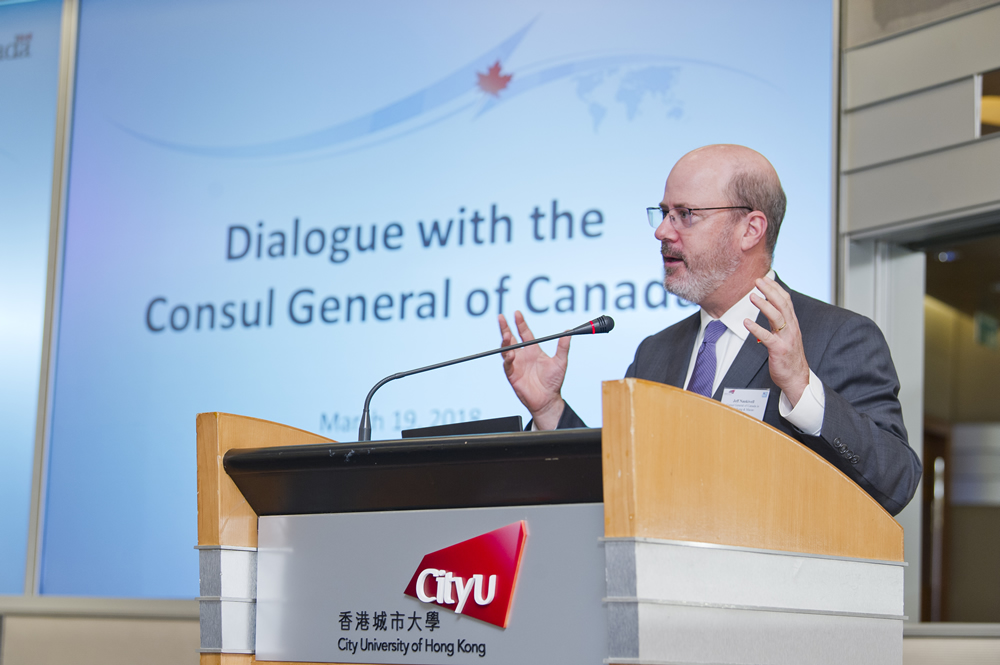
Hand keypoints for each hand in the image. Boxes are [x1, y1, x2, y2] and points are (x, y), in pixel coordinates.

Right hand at [498, 310, 568, 429]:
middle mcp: (523, 355)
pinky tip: (510, 353)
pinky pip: (507, 364)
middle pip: (511, 338)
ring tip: (506, 334)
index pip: (524, 333)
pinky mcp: (512, 374)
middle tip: (501, 317)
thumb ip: (563, 346)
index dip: (520, 323)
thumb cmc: (554, 382)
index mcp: (533, 350)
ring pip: (506, 349)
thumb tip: (568, 331)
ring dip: (505, 341)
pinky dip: (507, 358)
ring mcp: (516, 364)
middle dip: (505, 328)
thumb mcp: (561, 361)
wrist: (548, 399)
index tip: (517, 313)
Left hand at [744, 277, 810, 405]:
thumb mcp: (786, 335)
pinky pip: (767, 337)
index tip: (764, 279)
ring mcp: (786, 339)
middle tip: (757, 281)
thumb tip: (769, 308)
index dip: (775, 288)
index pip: (786, 301)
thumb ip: (779, 322)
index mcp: (792, 324)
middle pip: (782, 304)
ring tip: (752, 296)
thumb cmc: (789, 357)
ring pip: (777, 317)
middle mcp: (791, 328)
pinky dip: (757, 328)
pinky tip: (746, 323)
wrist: (797, 378)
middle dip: (770, 291)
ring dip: (764, 305)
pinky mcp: (779, 350)